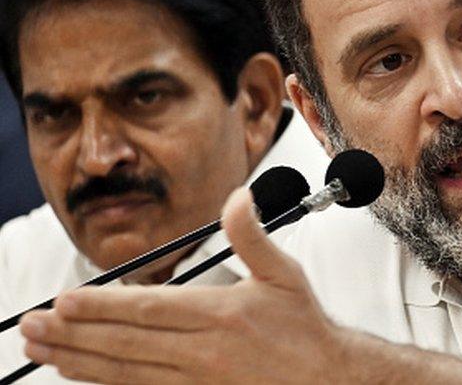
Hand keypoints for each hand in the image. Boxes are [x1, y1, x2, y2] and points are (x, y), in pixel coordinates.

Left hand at [19, 187, 344, 383]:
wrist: (328, 381)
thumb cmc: (304, 330)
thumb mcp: (284, 274)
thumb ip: (252, 235)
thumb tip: (238, 195)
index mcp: (221, 315)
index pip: (149, 309)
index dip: (102, 307)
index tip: (65, 301)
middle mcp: (203, 352)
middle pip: (125, 344)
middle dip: (74, 334)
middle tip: (32, 326)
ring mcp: (197, 382)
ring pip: (124, 372)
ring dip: (78, 361)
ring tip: (42, 350)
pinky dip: (106, 384)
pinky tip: (82, 374)